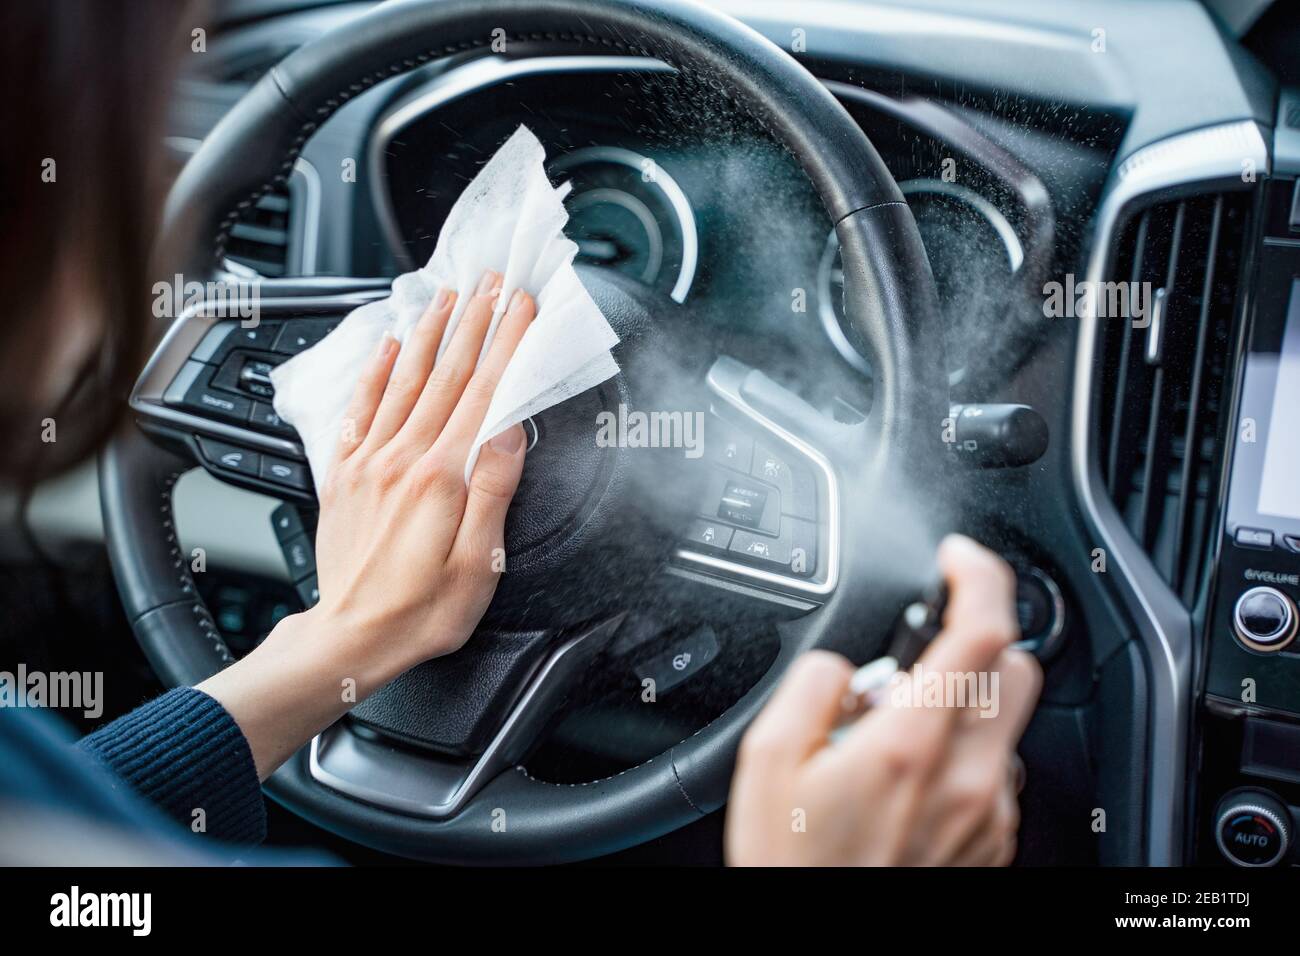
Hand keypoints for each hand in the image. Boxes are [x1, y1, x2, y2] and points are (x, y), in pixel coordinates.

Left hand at [309, 268, 533, 669]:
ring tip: (447, 296)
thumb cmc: (421, 611)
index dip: (507, 344)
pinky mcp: (346, 473)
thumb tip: (509, 431)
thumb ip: (493, 491)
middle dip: (474, 322)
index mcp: (442, 477)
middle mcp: (403, 458)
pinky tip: (387, 344)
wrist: (350, 638)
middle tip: (491, 281)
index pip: (484, 394)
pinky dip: (376, 370)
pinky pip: (362, 407)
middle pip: (447, 374)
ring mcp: (370, 462)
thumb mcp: (478, 564)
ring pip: (405, 380)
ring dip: (430, 333)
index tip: (522, 306)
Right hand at [724, 534, 1041, 865]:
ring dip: (971, 700)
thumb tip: (847, 665)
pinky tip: (911, 777)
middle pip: (1019, 665)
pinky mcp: (994, 844)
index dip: (976, 573)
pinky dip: (967, 752)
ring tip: (900, 727)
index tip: (955, 557)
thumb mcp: (766, 760)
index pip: (981, 629)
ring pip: (1012, 721)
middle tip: (923, 649)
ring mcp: (990, 814)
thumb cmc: (792, 864)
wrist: (825, 946)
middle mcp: (968, 777)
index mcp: (911, 743)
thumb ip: (814, 684)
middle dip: (980, 635)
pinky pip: (999, 772)